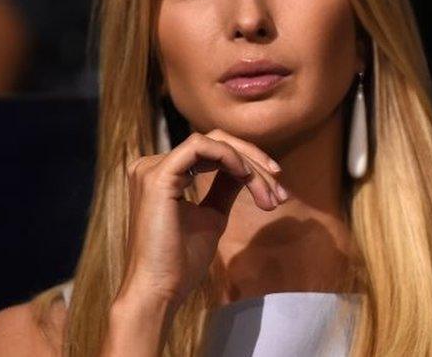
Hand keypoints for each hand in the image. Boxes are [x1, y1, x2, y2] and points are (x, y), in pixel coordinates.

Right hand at [116, 129, 286, 310]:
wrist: (160, 290)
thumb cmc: (182, 260)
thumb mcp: (212, 215)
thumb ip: (225, 187)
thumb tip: (247, 169)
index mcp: (164, 173)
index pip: (213, 151)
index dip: (250, 162)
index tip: (276, 190)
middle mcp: (153, 164)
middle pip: (216, 142)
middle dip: (255, 162)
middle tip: (279, 193)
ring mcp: (152, 167)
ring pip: (214, 143)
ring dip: (249, 165)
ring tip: (268, 195)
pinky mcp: (157, 175)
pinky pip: (200, 146)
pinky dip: (230, 157)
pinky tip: (247, 176)